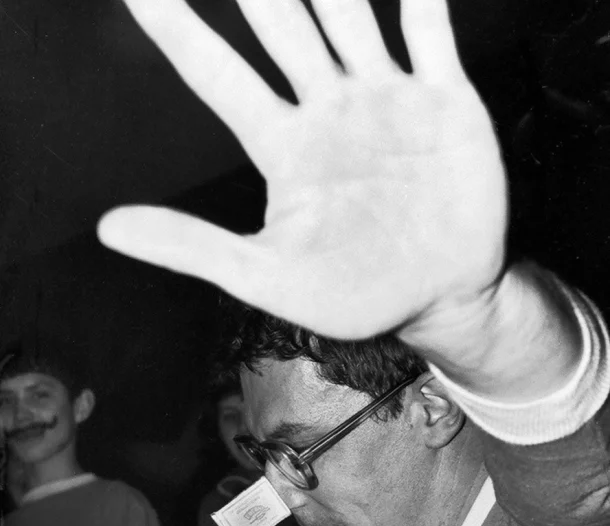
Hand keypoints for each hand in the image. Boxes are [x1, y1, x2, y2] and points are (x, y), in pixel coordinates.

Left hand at [99, 0, 506, 340]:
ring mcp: (386, 97)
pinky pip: (429, 27)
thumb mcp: (268, 278)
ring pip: (348, 9)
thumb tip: (108, 229)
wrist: (440, 301)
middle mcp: (328, 109)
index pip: (217, 75)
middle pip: (280, 21)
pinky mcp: (444, 98)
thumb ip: (194, 247)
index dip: (176, 28)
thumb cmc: (356, 297)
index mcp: (283, 147)